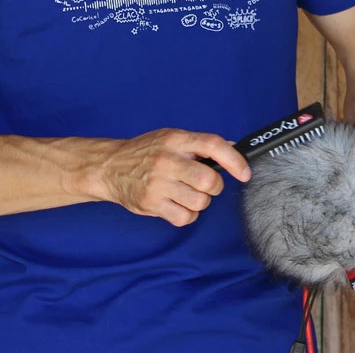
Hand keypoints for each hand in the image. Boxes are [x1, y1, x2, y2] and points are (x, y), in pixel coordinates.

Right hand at [97, 129, 250, 226]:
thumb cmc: (145, 152)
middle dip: (214, 186)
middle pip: (209, 180)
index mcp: (175, 139)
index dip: (234, 160)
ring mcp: (158, 183)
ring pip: (200, 202)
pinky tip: (176, 203)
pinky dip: (186, 214)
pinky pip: (185, 217)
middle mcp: (167, 160)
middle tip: (204, 184)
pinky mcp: (151, 204)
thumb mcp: (171, 138)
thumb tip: (233, 150)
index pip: (212, 145)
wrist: (110, 166)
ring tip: (185, 193)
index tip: (245, 173)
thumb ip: (199, 144)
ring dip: (200, 201)